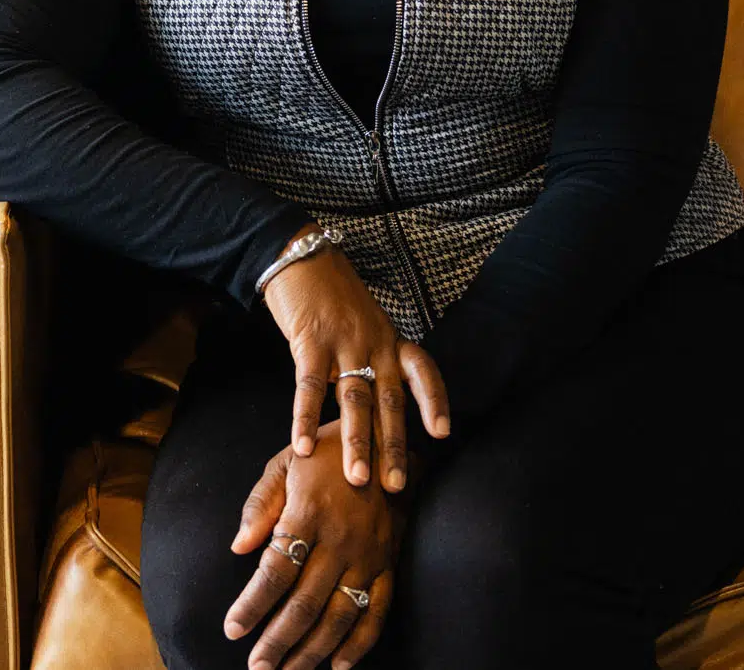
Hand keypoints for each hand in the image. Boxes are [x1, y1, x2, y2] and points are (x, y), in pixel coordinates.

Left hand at [225, 422, 400, 669]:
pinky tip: (337, 665)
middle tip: (257, 668)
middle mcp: (341, 540)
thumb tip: (238, 546)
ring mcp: (369, 556)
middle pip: (304, 603)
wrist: (390, 440)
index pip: (275, 571)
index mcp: (310, 513)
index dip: (252, 605)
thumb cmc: (326, 451)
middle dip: (277, 640)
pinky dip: (360, 644)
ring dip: (312, 651)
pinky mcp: (390, 564)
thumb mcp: (286, 461)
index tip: (232, 629)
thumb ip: (260, 504)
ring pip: (339, 615)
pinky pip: (377, 611)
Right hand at [260, 239, 449, 492]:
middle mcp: (374, 343)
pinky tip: (303, 446)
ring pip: (355, 399)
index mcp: (390, 340)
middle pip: (390, 400)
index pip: (423, 371)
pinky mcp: (310, 342)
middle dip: (394, 445)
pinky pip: (309, 387)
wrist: (301, 256)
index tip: (442, 433)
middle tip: (396, 486)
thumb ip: (372, 362)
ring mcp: (344, 342)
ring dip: (356, 442)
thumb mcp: (366, 325)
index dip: (434, 401)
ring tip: (356, 479)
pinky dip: (305, 419)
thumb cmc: (333, 297)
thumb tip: (377, 410)